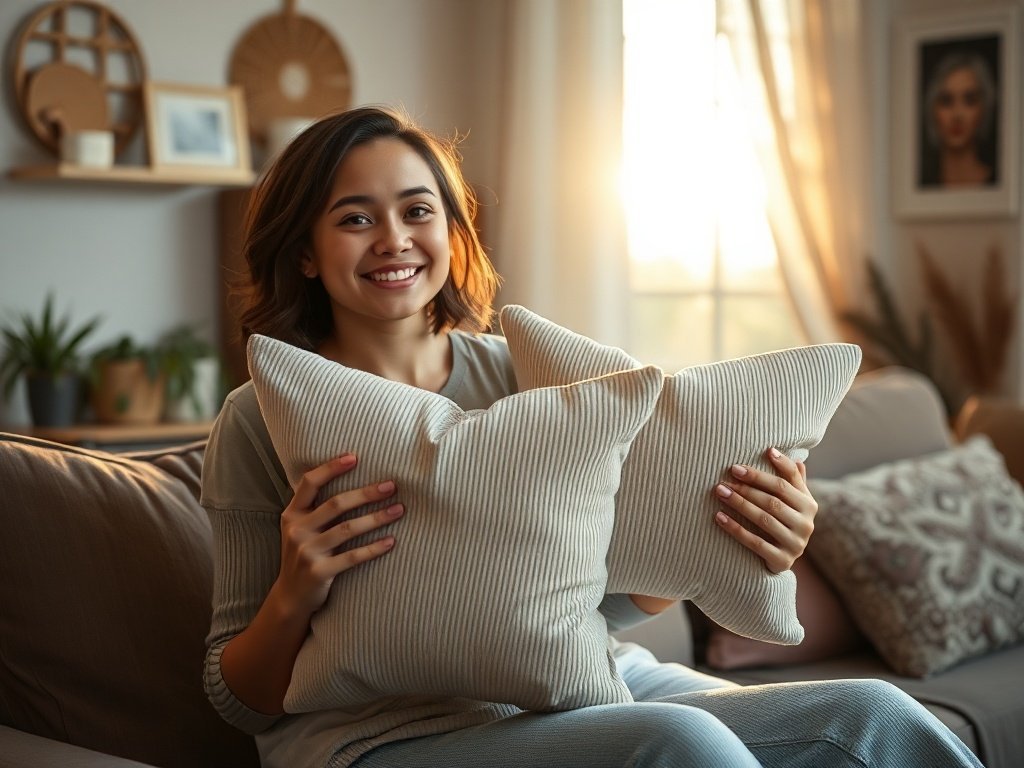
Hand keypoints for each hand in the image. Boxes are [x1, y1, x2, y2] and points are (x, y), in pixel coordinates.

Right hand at [277, 453, 403, 617]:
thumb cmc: (303, 554)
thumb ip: (314, 507)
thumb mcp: (299, 528)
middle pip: (336, 504)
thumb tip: (347, 477)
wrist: (290, 597)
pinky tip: (391, 541)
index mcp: (292, 514)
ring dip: (376, 518)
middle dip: (366, 493)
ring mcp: (307, 552)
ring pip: (348, 529)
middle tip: (392, 485)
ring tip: (399, 510)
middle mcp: (297, 530)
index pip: (309, 483)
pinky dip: (374, 549)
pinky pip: (352, 557)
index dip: (331, 468)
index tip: (355, 457)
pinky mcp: (319, 572)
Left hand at [712, 447, 815, 572]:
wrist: (784, 558)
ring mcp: (796, 543)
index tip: (737, 466)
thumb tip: (788, 455)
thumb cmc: (784, 521)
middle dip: (746, 488)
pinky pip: (755, 542)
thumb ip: (792, 480)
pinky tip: (718, 517)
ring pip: (763, 519)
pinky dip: (735, 529)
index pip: (784, 483)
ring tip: (720, 493)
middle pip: (772, 500)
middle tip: (723, 480)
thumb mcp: (792, 500)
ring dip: (739, 504)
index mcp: (809, 504)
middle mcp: (806, 524)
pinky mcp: (783, 560)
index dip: (761, 474)